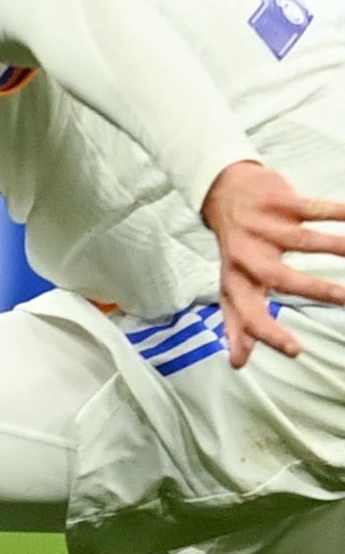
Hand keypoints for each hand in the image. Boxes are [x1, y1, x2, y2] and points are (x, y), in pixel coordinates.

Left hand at [200, 159, 344, 367]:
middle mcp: (248, 255)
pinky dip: (338, 212)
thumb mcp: (230, 283)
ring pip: (304, 241)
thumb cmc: (236, 249)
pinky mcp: (278, 202)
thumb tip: (237, 362)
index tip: (296, 351)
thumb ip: (237, 321)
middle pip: (279, 277)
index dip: (266, 333)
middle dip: (314, 290)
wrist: (221, 192)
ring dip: (336, 247)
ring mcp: (264, 227)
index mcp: (237, 279)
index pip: (248, 312)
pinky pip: (313, 208)